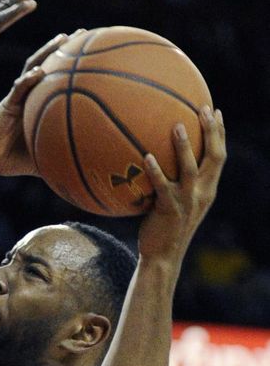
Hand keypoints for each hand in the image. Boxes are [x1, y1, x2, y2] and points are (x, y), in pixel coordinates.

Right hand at [0, 32, 74, 177]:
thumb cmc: (7, 158)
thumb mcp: (41, 158)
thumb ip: (61, 158)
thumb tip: (86, 171)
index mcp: (36, 103)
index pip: (56, 77)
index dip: (72, 63)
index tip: (92, 51)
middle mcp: (28, 95)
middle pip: (48, 63)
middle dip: (65, 47)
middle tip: (85, 33)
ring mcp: (16, 97)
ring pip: (32, 67)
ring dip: (47, 52)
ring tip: (63, 38)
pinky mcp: (5, 105)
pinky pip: (17, 90)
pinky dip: (27, 80)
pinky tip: (38, 72)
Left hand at [137, 107, 225, 266]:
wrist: (163, 257)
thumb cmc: (165, 228)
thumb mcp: (178, 203)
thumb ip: (177, 183)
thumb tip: (158, 158)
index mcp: (208, 190)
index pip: (219, 156)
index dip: (220, 133)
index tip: (215, 111)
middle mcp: (202, 193)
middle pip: (214, 157)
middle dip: (212, 131)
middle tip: (203, 108)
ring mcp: (187, 202)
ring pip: (191, 169)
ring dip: (185, 146)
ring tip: (177, 125)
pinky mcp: (169, 210)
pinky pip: (161, 186)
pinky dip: (155, 170)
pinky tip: (145, 156)